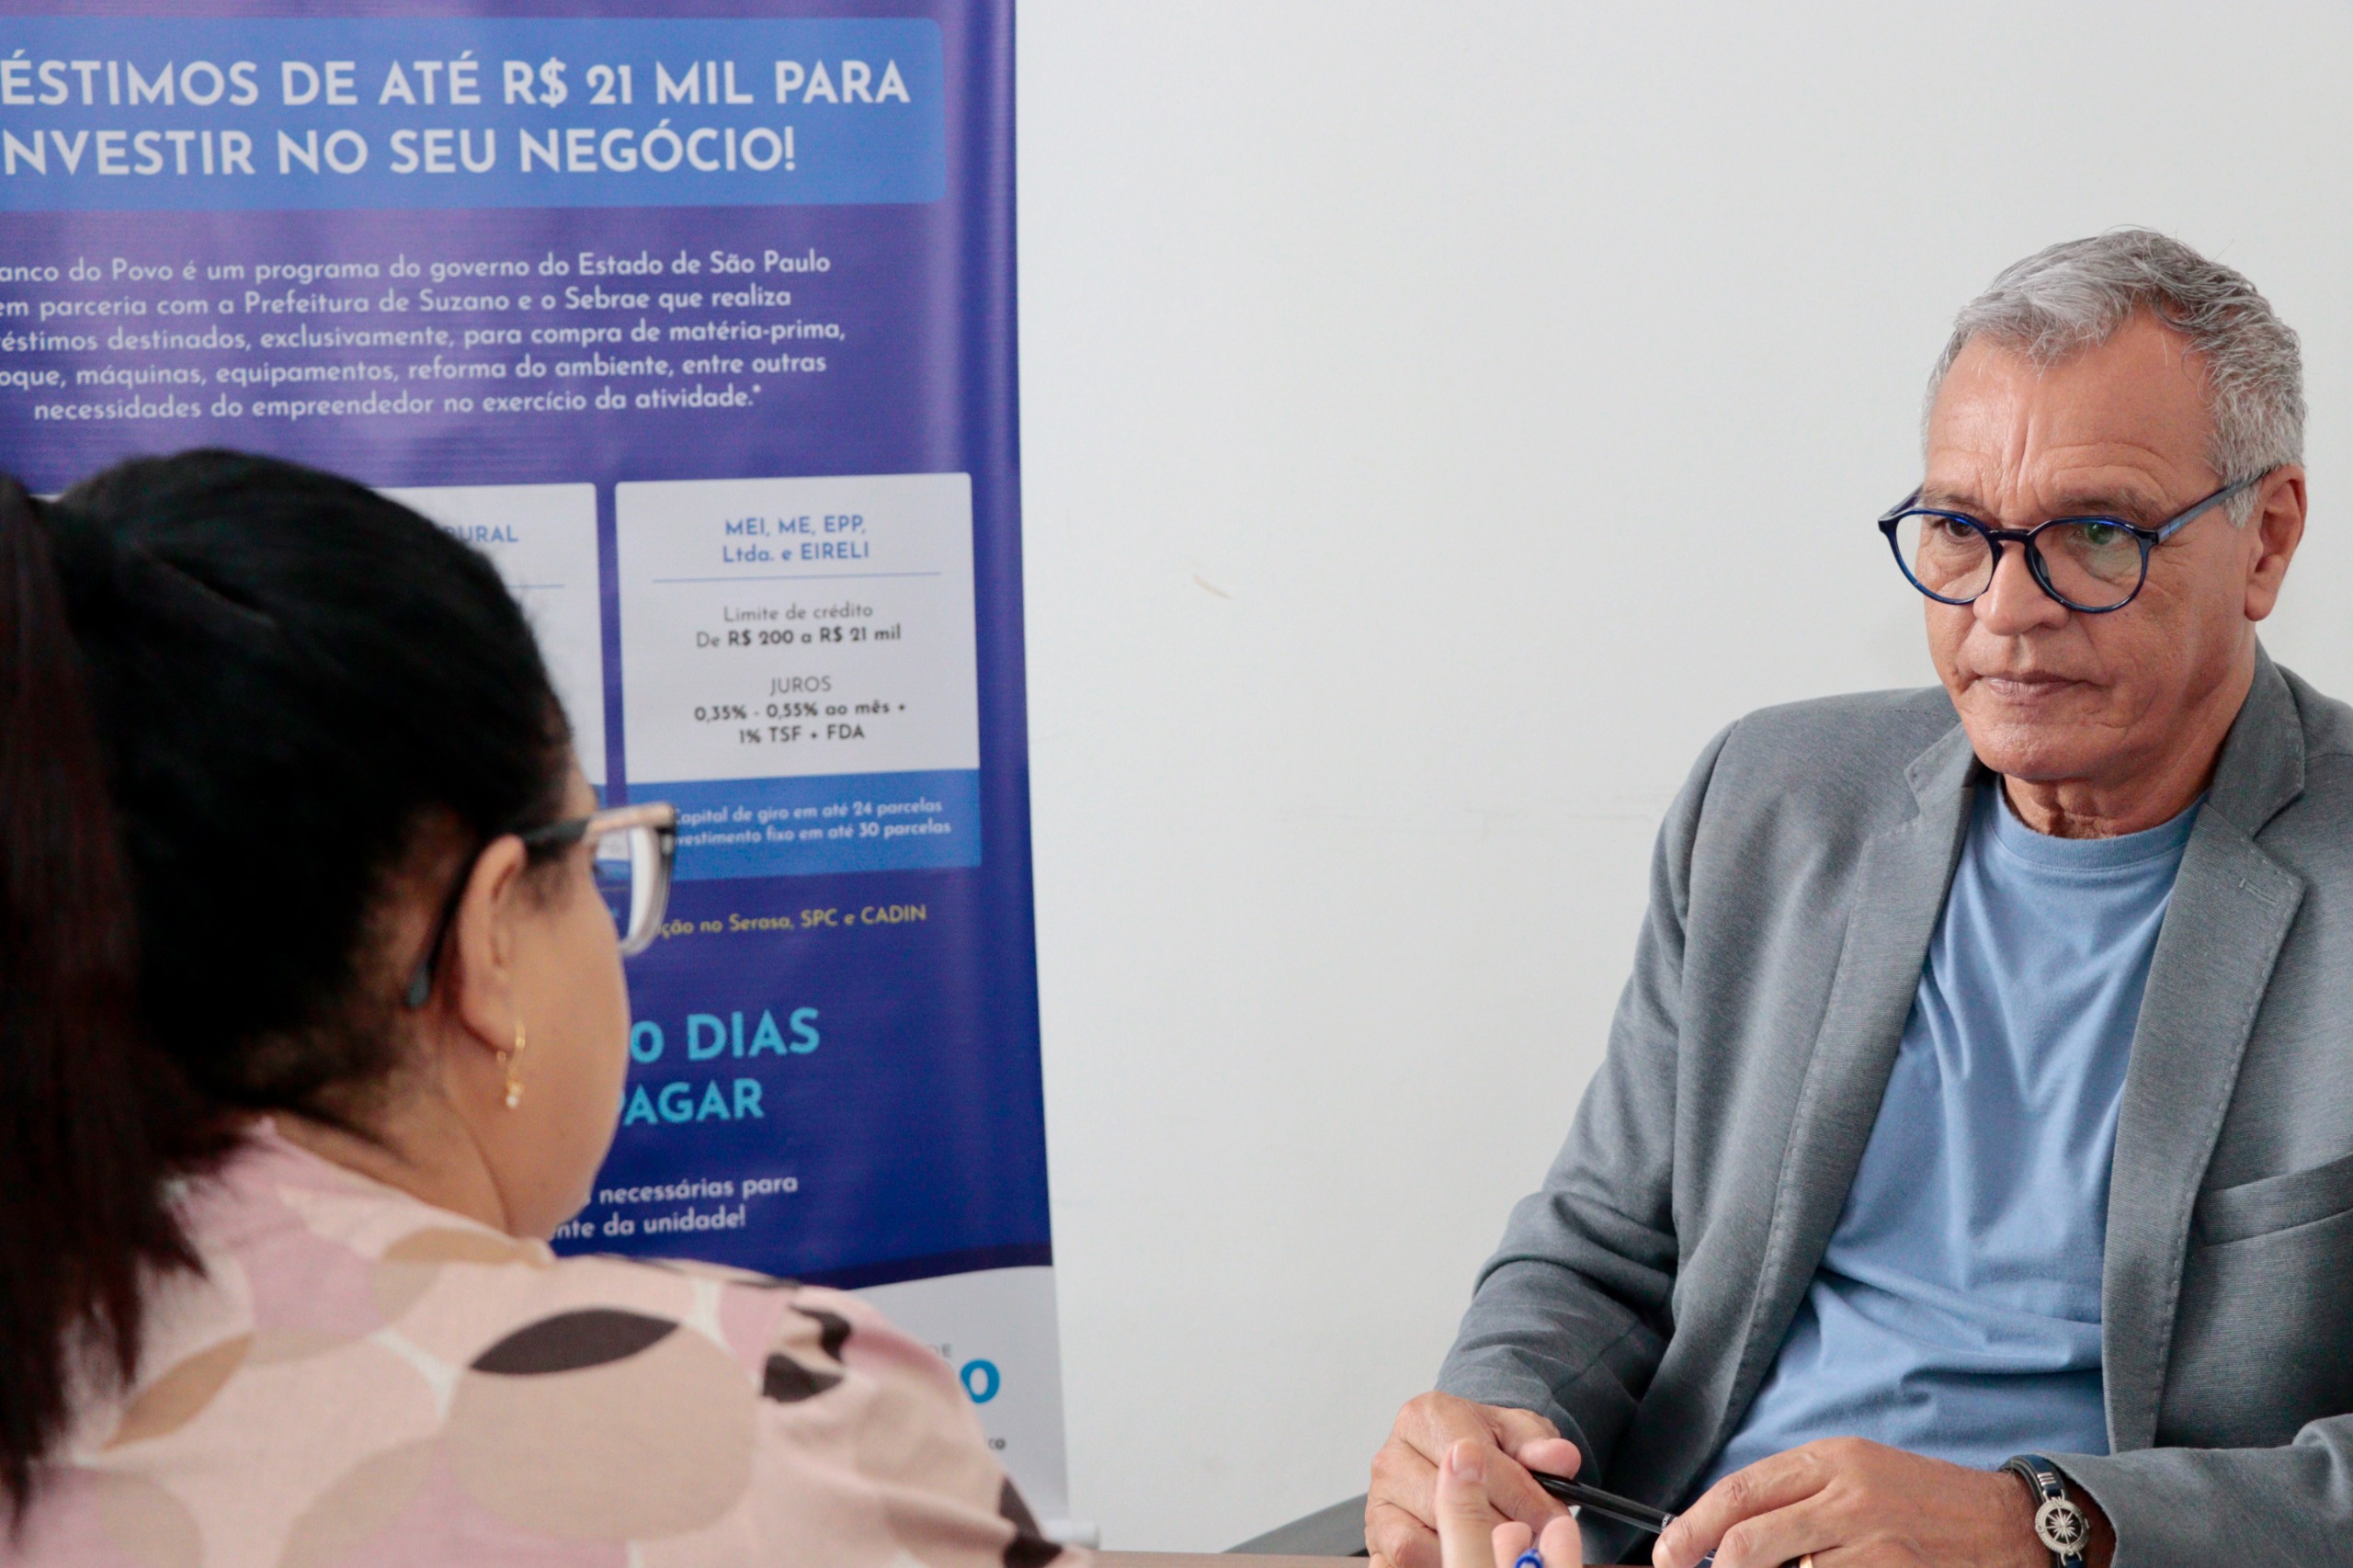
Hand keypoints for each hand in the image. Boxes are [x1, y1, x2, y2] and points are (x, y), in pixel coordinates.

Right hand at [1367, 1392, 1579, 1567]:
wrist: (1456, 1462)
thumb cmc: (1485, 1448)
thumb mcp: (1517, 1434)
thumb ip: (1539, 1445)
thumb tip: (1560, 1458)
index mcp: (1425, 1416)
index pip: (1475, 1460)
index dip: (1521, 1495)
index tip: (1552, 1519)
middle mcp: (1392, 1456)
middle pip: (1447, 1504)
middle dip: (1499, 1528)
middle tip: (1534, 1542)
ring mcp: (1379, 1501)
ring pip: (1421, 1541)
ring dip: (1466, 1553)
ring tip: (1503, 1553)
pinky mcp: (1377, 1538)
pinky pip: (1403, 1563)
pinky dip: (1436, 1565)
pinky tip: (1466, 1560)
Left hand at [1653, 1437, 2108, 1567]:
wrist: (2009, 1525)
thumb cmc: (1924, 1503)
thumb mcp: (1858, 1475)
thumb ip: (1798, 1496)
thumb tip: (1726, 1531)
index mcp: (1831, 1460)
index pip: (1740, 1491)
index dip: (1693, 1524)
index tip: (1669, 1551)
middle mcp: (1848, 1495)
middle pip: (1749, 1539)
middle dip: (1710, 1565)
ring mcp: (1873, 1542)